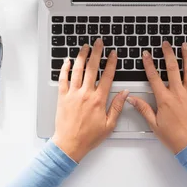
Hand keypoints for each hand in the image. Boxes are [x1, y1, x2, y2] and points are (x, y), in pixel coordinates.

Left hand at [52, 39, 128, 161]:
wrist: (70, 144)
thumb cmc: (89, 137)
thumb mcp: (109, 124)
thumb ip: (117, 106)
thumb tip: (125, 93)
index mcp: (99, 100)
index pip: (107, 76)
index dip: (111, 63)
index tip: (113, 54)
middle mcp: (85, 94)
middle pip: (92, 68)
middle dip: (96, 53)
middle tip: (98, 42)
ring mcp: (73, 94)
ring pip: (78, 70)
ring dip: (82, 56)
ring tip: (85, 46)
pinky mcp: (62, 97)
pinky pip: (63, 79)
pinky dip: (65, 68)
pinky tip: (68, 61)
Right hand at [127, 41, 186, 153]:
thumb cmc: (172, 137)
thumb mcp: (153, 124)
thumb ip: (143, 109)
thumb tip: (132, 99)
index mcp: (164, 99)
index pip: (154, 77)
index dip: (149, 64)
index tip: (146, 54)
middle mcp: (178, 94)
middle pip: (172, 69)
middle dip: (168, 54)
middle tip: (166, 44)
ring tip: (184, 46)